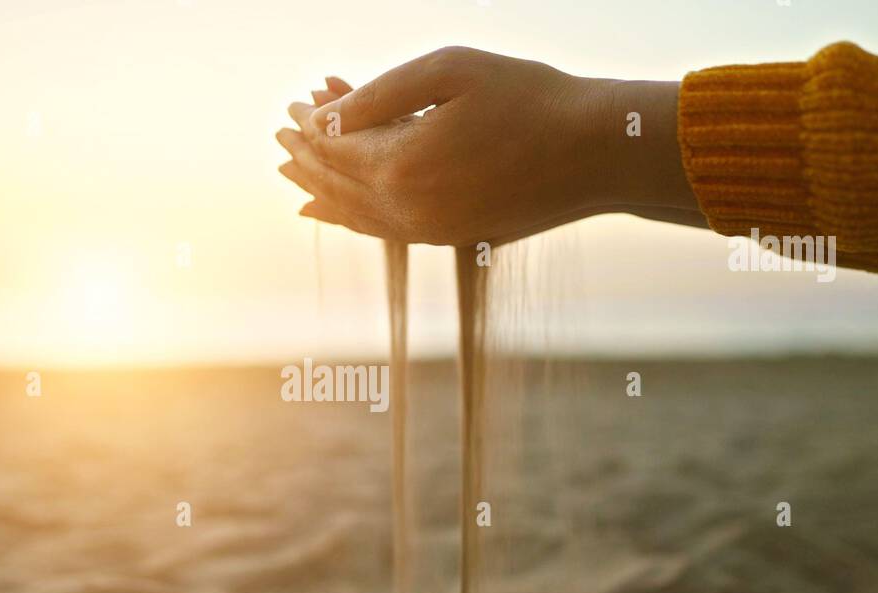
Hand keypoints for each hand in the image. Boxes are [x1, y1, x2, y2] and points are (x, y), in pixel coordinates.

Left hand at [275, 47, 700, 245]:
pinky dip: (349, 217)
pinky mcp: (449, 237)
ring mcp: (427, 230)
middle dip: (305, 156)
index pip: (334, 145)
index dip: (309, 123)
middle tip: (281, 133)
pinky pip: (381, 230)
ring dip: (319, 188)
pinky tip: (331, 213)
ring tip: (290, 174)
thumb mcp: (449, 71)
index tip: (296, 103)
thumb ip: (379, 95)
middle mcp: (406, 208)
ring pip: (353, 212)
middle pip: (335, 182)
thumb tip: (323, 118)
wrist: (596, 153)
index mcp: (400, 164)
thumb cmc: (529, 98)